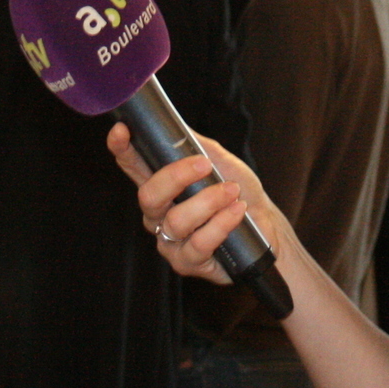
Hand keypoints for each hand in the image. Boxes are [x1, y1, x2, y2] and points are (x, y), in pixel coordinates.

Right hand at [106, 123, 255, 284]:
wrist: (266, 224)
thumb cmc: (237, 191)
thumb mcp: (217, 159)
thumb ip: (193, 144)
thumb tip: (173, 125)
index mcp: (161, 186)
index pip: (133, 166)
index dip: (122, 149)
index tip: (122, 130)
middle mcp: (158, 214)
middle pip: (148, 196)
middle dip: (177, 177)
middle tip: (205, 165)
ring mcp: (170, 241)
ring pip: (177, 221)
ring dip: (209, 202)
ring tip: (232, 192)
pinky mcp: (187, 262)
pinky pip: (199, 243)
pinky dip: (221, 223)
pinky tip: (237, 211)